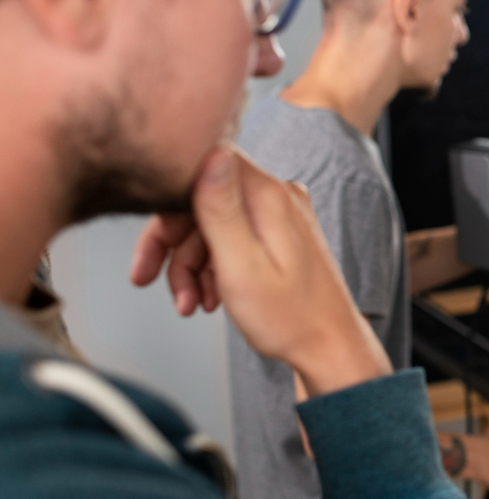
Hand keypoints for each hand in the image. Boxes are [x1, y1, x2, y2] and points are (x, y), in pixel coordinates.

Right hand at [131, 146, 390, 395]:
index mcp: (269, 196)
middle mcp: (278, 196)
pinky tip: (209, 298)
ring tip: (190, 304)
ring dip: (190, 264)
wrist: (329, 347)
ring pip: (211, 223)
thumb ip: (221, 208)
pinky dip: (212, 267)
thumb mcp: (242, 265)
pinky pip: (231, 237)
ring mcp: (280, 215)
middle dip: (172, 244)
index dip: (169, 204)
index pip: (203, 166)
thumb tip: (210, 151)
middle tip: (149, 279)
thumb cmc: (290, 318)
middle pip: (202, 198)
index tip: (154, 244)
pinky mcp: (280, 234)